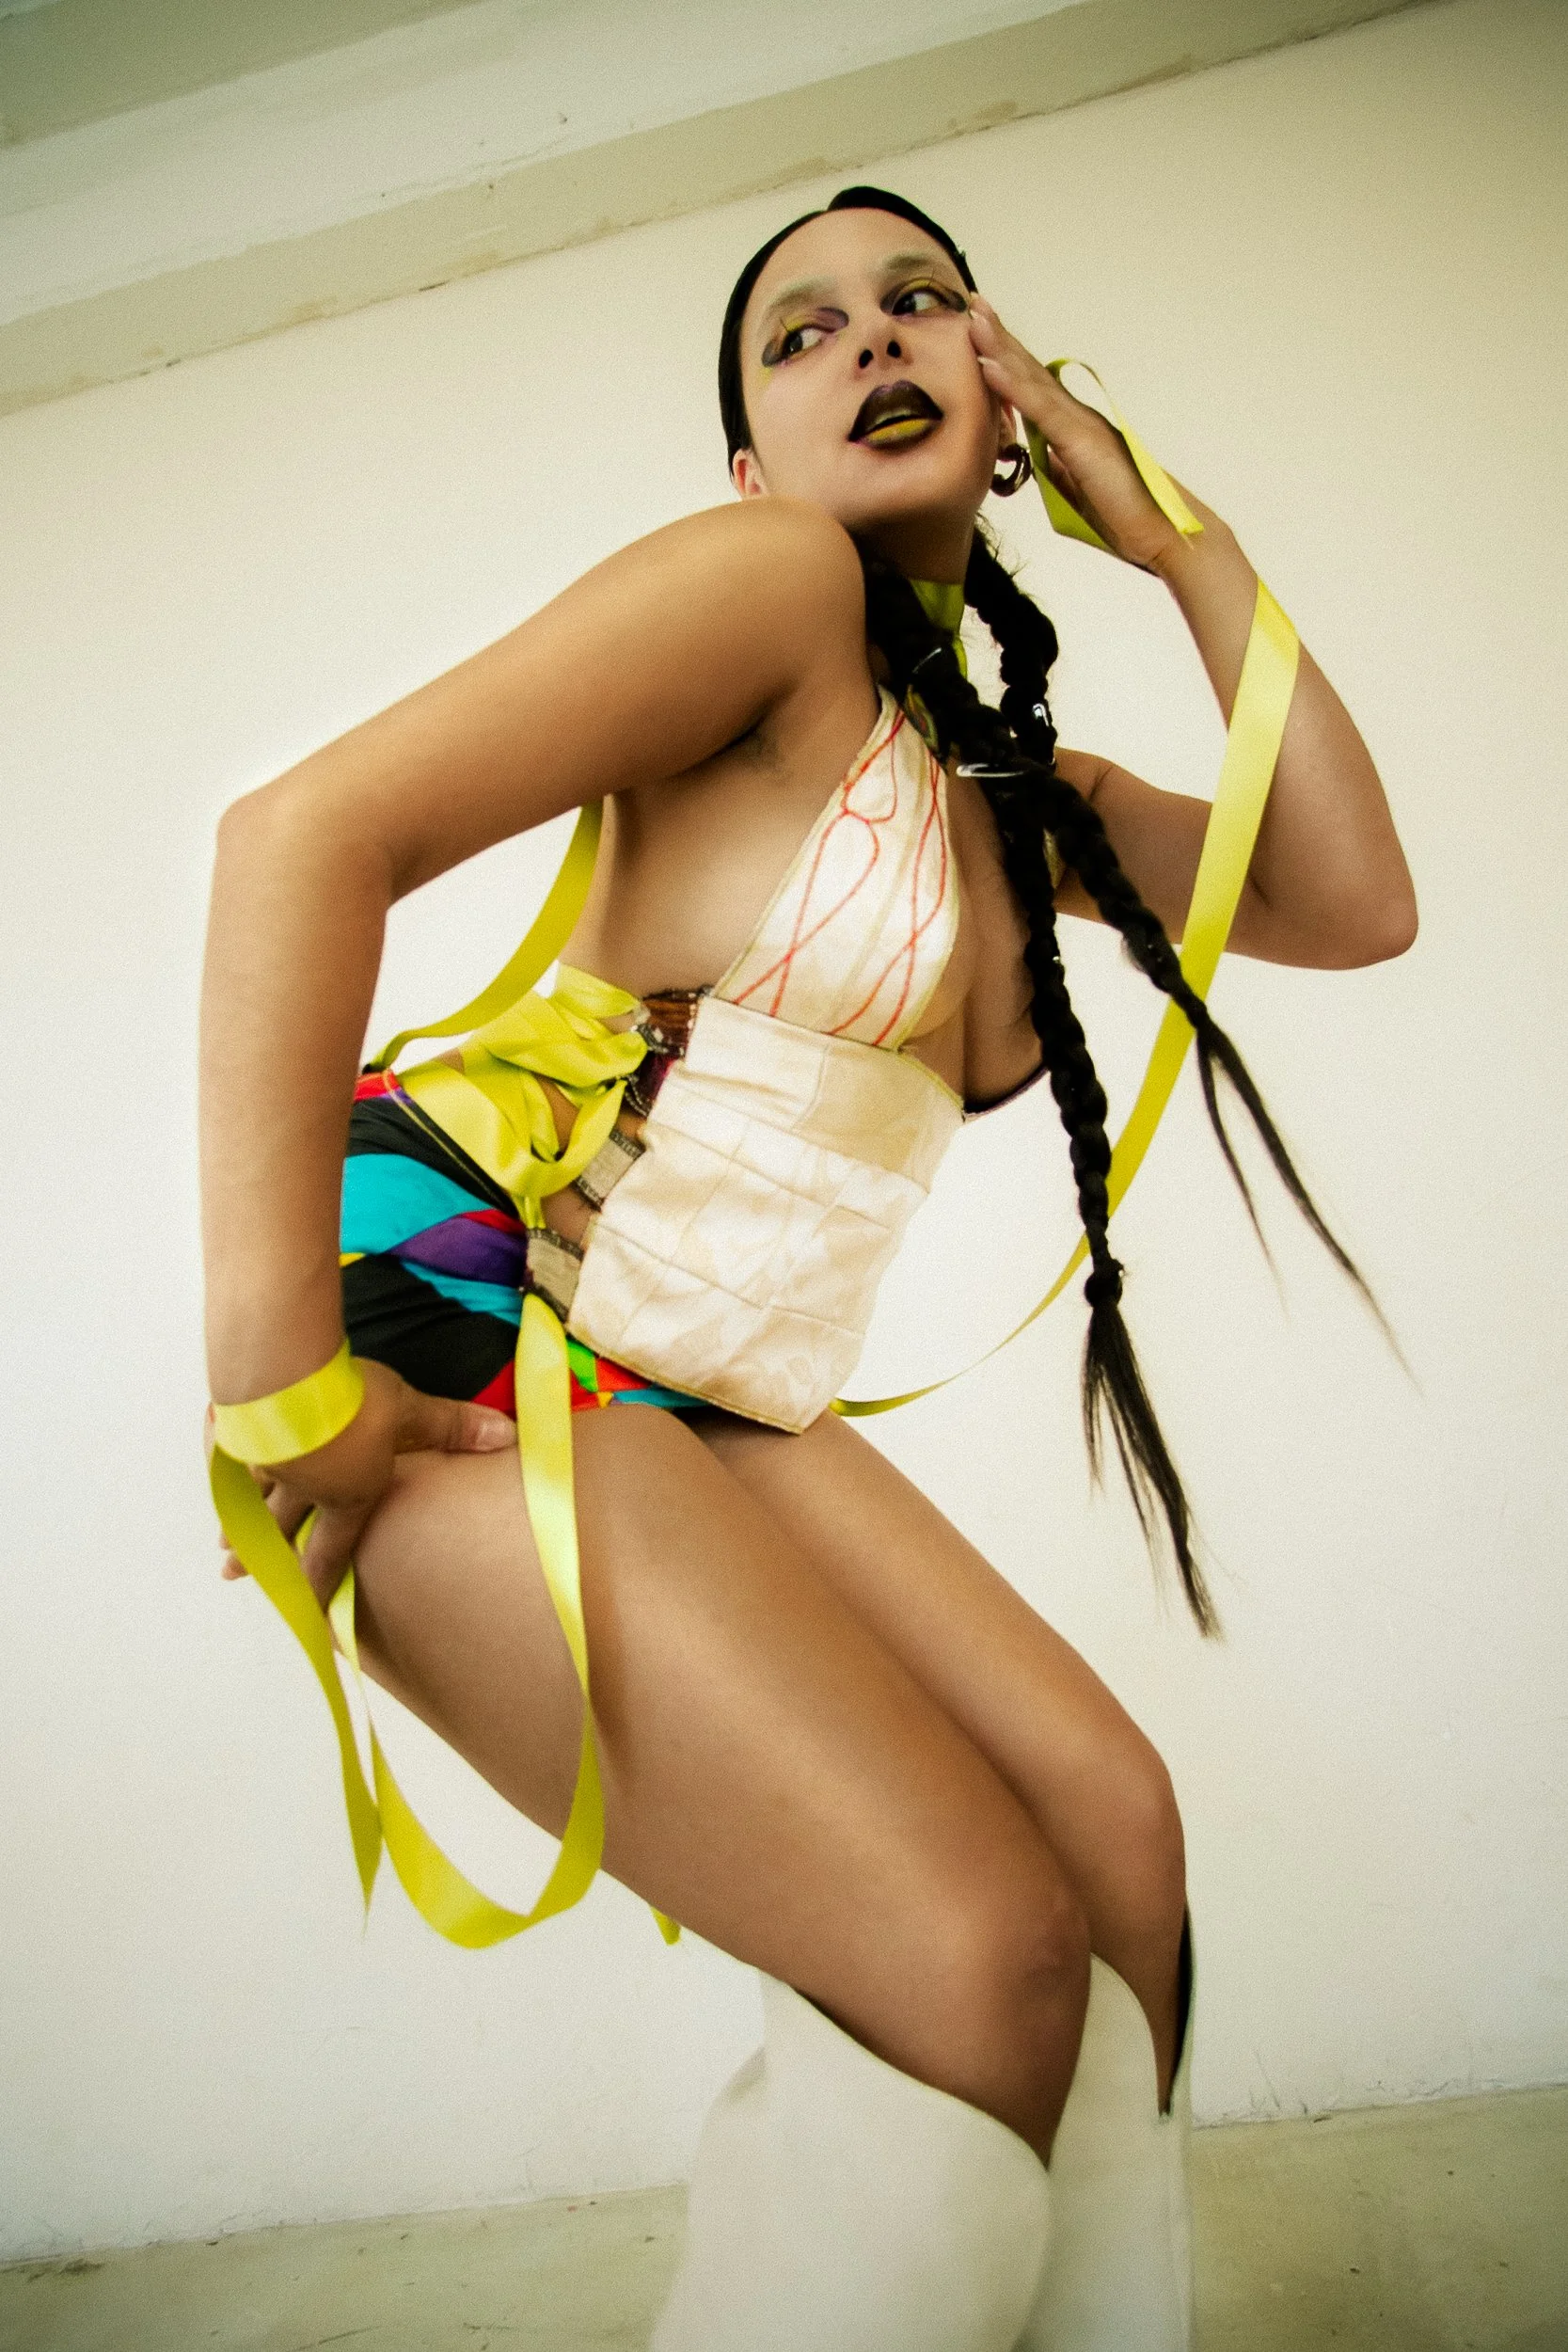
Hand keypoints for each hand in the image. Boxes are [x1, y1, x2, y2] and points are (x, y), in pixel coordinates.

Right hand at [208, 1359, 514, 1609]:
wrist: (282, 1377)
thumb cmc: (350, 1402)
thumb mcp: (410, 1411)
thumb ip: (452, 1426)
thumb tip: (508, 1436)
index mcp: (344, 1496)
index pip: (333, 1550)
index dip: (321, 1583)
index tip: (307, 1611)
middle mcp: (301, 1489)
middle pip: (279, 1533)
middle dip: (265, 1561)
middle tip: (237, 1578)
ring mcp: (265, 1462)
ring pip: (250, 1500)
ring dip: (239, 1523)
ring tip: (226, 1545)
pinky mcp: (238, 1430)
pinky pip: (230, 1455)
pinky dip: (223, 1465)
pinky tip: (217, 1463)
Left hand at [967, 296, 1210, 575]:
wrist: (1162, 533)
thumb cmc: (1125, 515)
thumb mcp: (1077, 488)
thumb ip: (1056, 466)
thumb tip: (1039, 456)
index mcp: (1072, 427)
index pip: (1032, 387)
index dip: (1005, 358)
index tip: (980, 333)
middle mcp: (1076, 416)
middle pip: (1029, 370)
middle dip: (998, 336)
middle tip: (973, 302)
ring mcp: (1079, 424)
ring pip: (1031, 379)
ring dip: (999, 346)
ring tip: (974, 316)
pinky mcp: (1081, 440)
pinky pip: (1039, 408)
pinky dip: (1011, 385)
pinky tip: (987, 364)